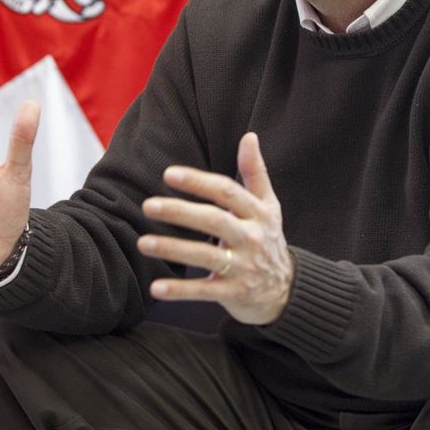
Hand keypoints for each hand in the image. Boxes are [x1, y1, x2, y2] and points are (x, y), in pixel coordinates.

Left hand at [138, 132, 293, 324]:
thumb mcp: (268, 205)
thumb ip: (255, 171)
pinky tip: (155, 288)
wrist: (286, 290)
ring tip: (143, 242)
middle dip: (180, 212)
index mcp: (258, 213)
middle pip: (214, 220)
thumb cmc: (268, 239)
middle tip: (148, 205)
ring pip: (205, 255)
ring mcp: (243, 267)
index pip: (227, 192)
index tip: (168, 174)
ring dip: (173, 249)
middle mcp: (251, 238)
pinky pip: (204, 292)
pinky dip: (180, 291)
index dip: (198, 182)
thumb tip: (250, 136)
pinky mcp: (234, 293)